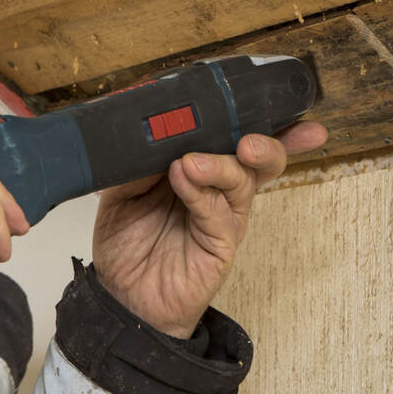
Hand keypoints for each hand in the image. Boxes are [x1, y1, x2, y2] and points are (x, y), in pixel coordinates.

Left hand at [92, 122, 326, 337]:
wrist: (122, 297)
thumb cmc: (129, 243)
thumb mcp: (121, 191)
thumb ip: (136, 162)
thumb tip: (146, 133)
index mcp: (203, 168)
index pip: (235, 136)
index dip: (260, 118)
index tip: (271, 97)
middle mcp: (220, 189)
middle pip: (261, 156)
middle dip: (267, 139)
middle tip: (246, 136)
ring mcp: (224, 216)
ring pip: (243, 179)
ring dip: (221, 164)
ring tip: (191, 162)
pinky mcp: (220, 245)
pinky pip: (219, 213)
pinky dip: (202, 193)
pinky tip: (184, 179)